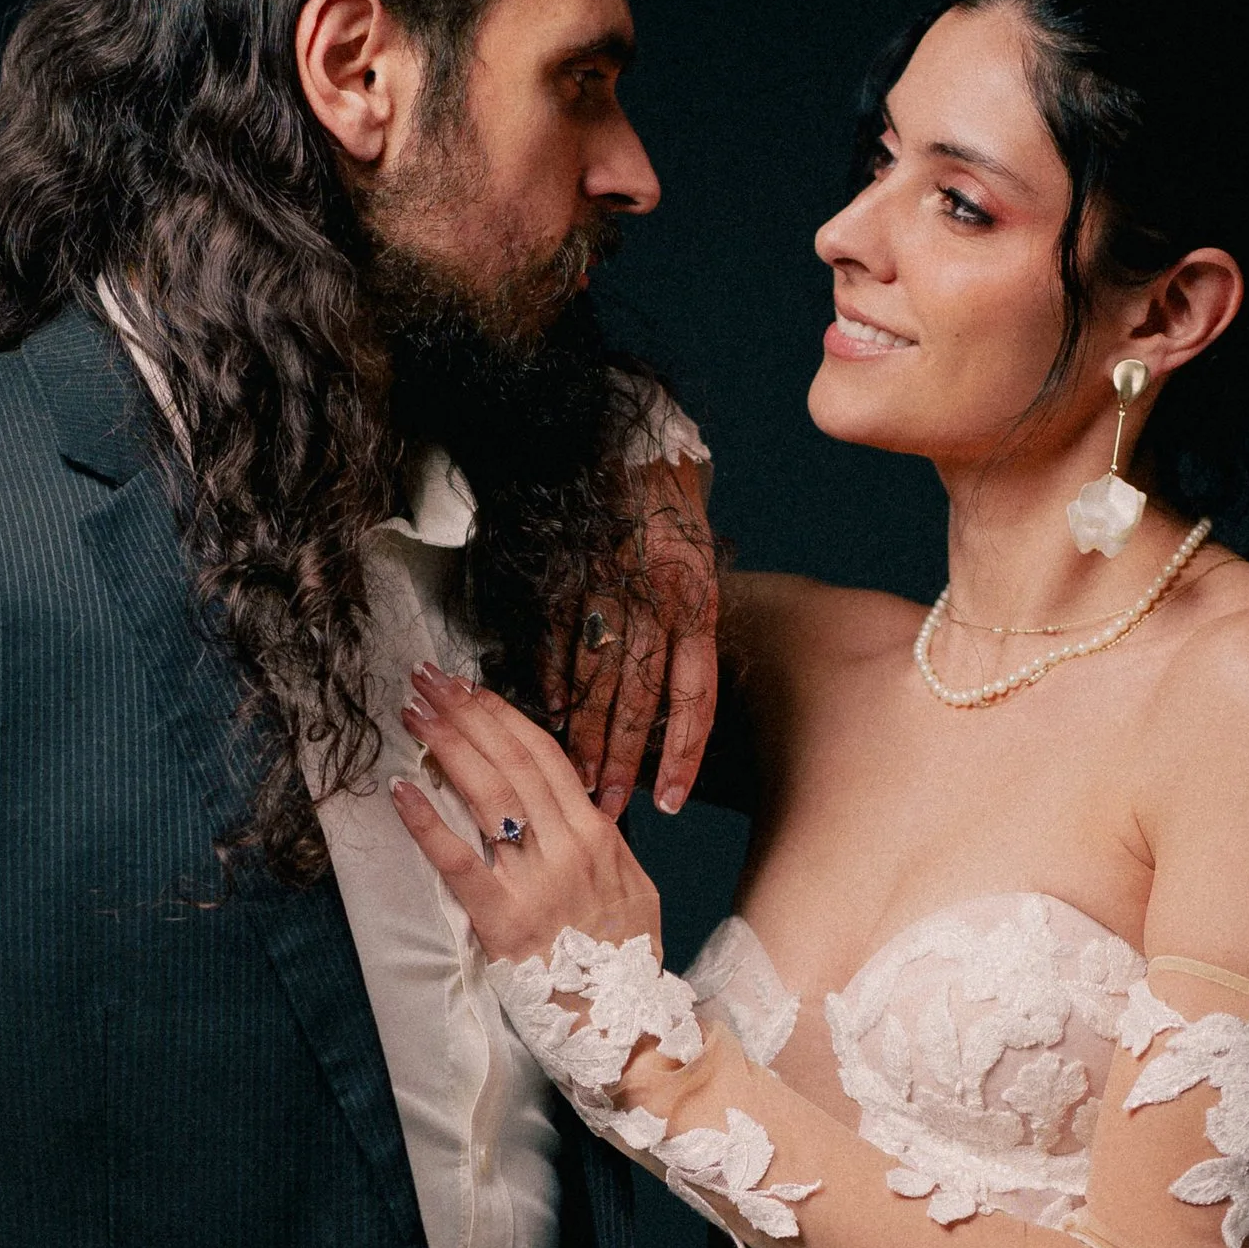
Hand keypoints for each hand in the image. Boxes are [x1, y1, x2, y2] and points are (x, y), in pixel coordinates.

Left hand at [395, 670, 662, 974]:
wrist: (626, 1027)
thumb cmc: (624, 962)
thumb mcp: (632, 889)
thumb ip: (603, 844)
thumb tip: (578, 806)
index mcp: (598, 836)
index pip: (546, 756)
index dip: (503, 716)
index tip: (470, 688)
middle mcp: (570, 848)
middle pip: (512, 762)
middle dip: (467, 714)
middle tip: (427, 679)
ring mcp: (537, 883)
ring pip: (489, 796)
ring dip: (447, 746)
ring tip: (413, 712)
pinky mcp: (505, 920)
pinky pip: (460, 861)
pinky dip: (429, 822)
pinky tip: (401, 790)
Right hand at [556, 452, 716, 821]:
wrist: (635, 443)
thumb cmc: (672, 513)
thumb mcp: (702, 570)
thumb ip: (689, 632)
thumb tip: (672, 702)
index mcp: (699, 604)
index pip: (694, 696)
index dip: (682, 754)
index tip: (670, 800)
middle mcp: (658, 602)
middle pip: (639, 699)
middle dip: (622, 759)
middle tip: (607, 803)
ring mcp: (611, 590)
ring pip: (595, 677)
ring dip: (583, 731)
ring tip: (576, 772)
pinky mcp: (570, 577)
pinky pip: (558, 640)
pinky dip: (550, 679)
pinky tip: (546, 714)